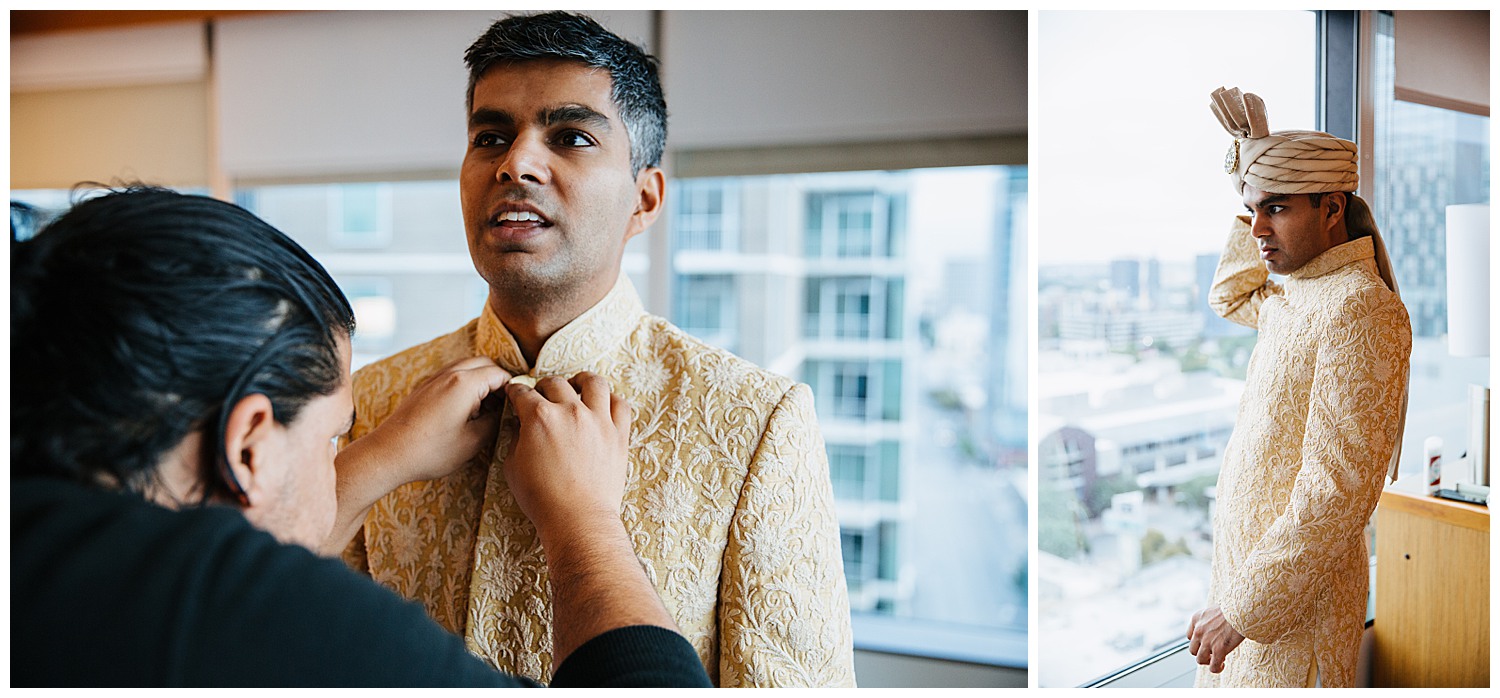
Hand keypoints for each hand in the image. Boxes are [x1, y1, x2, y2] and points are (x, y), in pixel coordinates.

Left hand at [324, 357, 510, 555]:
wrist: (388, 454)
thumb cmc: (431, 451)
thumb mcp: (473, 442)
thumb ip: (495, 422)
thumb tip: (505, 413)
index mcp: (464, 383)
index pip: (499, 373)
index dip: (513, 387)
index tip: (518, 404)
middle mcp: (448, 374)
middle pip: (483, 363)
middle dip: (498, 380)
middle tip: (505, 405)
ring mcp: (433, 379)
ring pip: (466, 367)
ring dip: (481, 381)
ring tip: (486, 409)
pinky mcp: (423, 388)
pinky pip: (451, 376)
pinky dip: (464, 384)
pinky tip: (465, 409)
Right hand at [502, 371, 631, 540]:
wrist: (578, 519)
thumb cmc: (541, 498)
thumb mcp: (513, 466)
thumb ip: (515, 438)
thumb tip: (520, 425)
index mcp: (539, 417)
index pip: (523, 393)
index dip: (515, 392)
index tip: (515, 394)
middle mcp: (570, 411)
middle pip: (555, 383)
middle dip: (543, 387)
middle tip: (541, 395)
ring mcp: (598, 420)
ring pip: (594, 382)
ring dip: (582, 381)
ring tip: (577, 386)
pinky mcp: (619, 434)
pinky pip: (620, 404)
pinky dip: (611, 400)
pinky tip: (602, 405)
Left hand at [1187, 605, 1245, 672]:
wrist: (1241, 610)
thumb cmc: (1232, 609)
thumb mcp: (1213, 610)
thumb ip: (1208, 620)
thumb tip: (1214, 628)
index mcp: (1196, 619)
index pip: (1190, 636)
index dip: (1199, 642)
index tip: (1208, 643)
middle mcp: (1198, 630)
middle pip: (1193, 649)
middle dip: (1202, 652)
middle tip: (1213, 652)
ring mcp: (1207, 641)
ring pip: (1200, 659)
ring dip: (1208, 661)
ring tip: (1218, 659)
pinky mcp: (1218, 649)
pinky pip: (1213, 666)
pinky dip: (1216, 668)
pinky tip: (1222, 665)